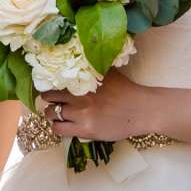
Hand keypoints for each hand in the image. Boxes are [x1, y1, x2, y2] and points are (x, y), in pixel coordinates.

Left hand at [42, 71, 161, 142]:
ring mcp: (81, 113)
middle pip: (49, 96)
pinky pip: (58, 130)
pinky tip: (63, 125)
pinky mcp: (85, 130)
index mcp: (83, 79)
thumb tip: (75, 60)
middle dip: (49, 99)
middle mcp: (79, 95)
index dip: (49, 84)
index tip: (50, 88)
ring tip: (58, 114)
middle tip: (53, 102)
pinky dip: (57, 127)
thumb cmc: (126, 90)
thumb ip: (90, 68)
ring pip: (51, 114)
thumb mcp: (107, 71)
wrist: (141, 109)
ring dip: (51, 114)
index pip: (53, 80)